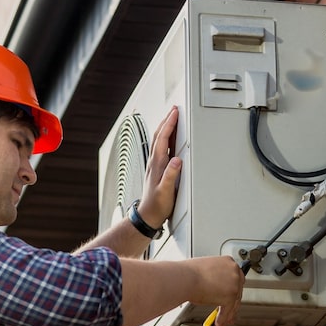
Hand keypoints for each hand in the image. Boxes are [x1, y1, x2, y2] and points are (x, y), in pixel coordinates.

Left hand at [136, 106, 181, 230]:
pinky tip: (169, 140)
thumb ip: (171, 176)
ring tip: (172, 119)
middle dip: (167, 121)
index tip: (175, 112)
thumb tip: (176, 160)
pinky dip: (166, 139)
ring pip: (159, 141)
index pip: (163, 139)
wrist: (148, 215)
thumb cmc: (157, 205)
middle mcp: (155, 162)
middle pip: (160, 136)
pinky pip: (161, 149)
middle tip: (174, 110)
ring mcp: (155, 165)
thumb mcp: (166, 191)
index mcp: (157, 164)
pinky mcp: (157, 170)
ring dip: (165, 128)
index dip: (169, 124)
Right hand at [188, 255, 244, 325]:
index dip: (231, 290)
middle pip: (237, 291)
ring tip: (222, 322)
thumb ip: (213, 278)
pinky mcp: (230, 297)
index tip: (228, 296)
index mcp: (228, 262)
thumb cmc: (188, 273)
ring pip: (234, 303)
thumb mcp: (205, 270)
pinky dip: (222, 319)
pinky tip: (218, 324)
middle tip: (227, 312)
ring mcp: (234, 285)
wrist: (185, 278)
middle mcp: (234, 272)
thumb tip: (213, 288)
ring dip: (227, 315)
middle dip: (232, 304)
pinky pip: (227, 311)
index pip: (235, 278)